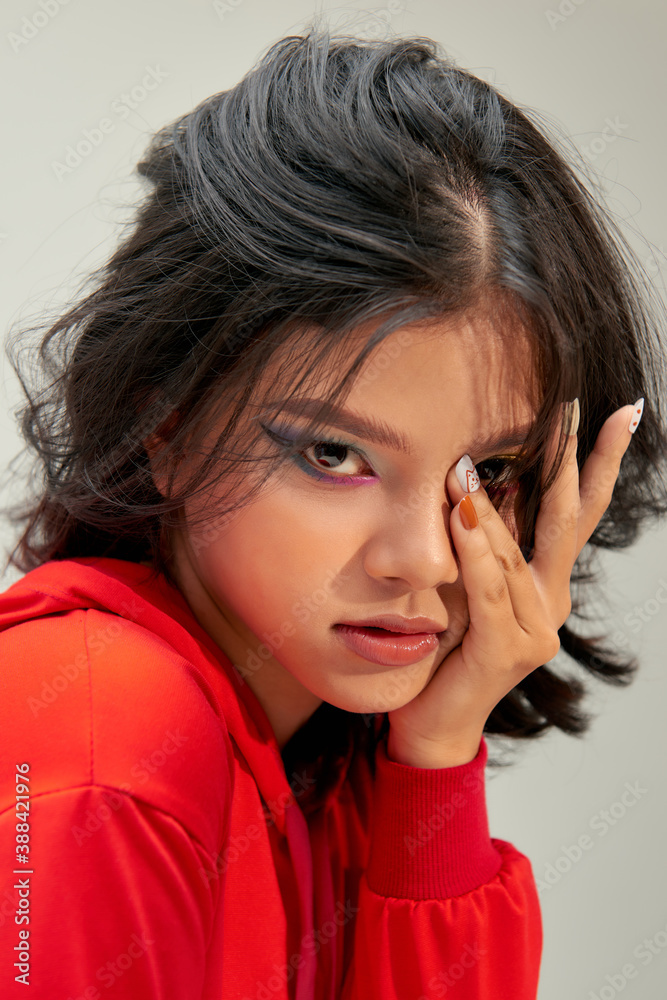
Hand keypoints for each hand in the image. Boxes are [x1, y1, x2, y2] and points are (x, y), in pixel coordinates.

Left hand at [385, 399, 642, 767]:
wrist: (431, 721)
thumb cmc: (443, 646)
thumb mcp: (465, 581)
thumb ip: (482, 541)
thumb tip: (478, 476)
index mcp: (546, 585)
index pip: (577, 514)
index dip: (598, 463)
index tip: (617, 414)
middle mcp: (550, 604)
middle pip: (568, 521)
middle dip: (571, 461)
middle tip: (571, 407)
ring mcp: (533, 630)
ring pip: (513, 552)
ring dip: (489, 504)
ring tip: (466, 462)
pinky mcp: (502, 650)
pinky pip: (486, 588)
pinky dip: (472, 550)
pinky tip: (460, 513)